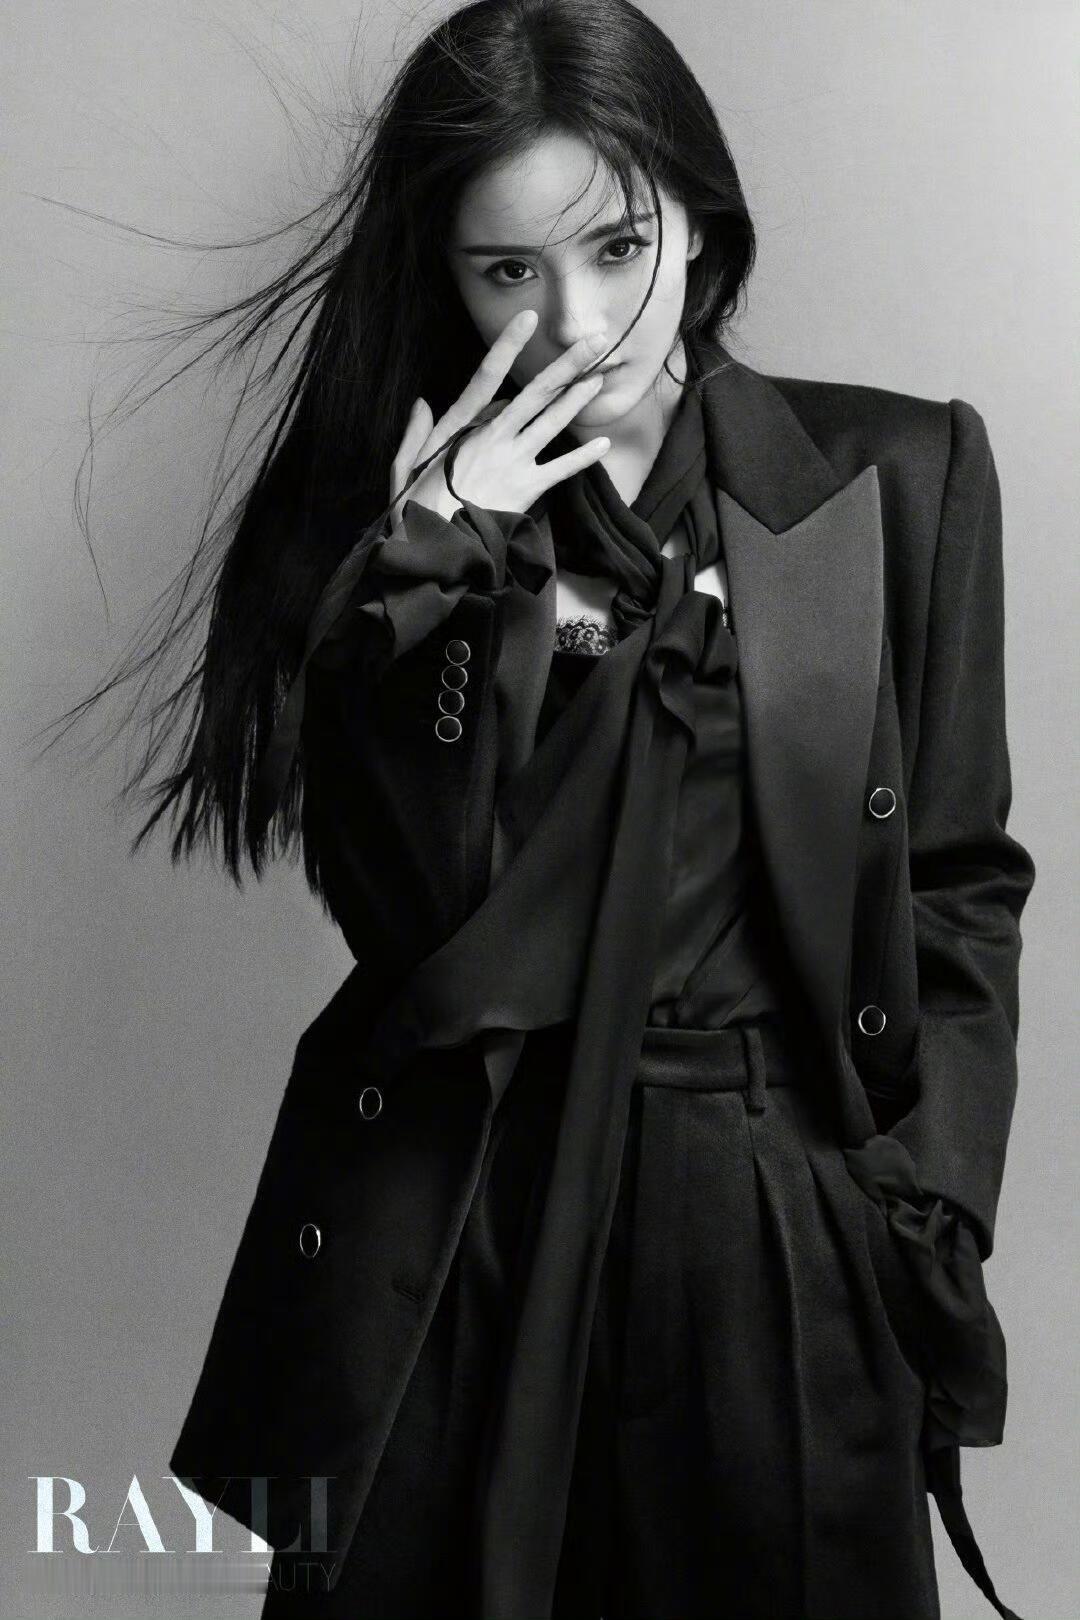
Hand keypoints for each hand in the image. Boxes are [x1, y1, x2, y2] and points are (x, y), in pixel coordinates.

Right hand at [389, 311, 610, 523]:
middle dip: (566, 365)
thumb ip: (415, 434)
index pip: (487, 377)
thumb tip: (422, 403)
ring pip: (551, 423)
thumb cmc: (417, 510)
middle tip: (594, 342)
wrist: (438, 549)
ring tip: (600, 377)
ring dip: (577, 399)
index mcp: (460, 427)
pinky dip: (582, 457)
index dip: (508, 346)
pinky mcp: (526, 489)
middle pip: (534, 394)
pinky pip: (560, 469)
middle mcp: (491, 438)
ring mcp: (512, 462)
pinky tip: (602, 443)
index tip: (527, 319)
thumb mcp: (405, 467)